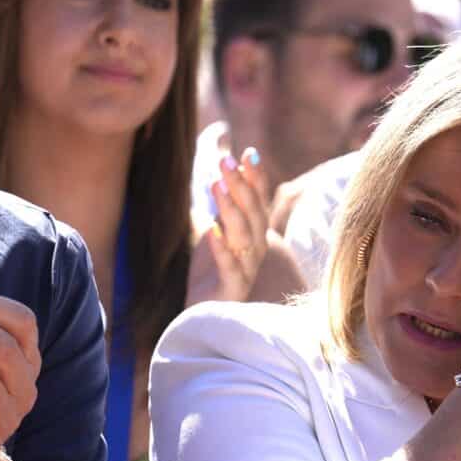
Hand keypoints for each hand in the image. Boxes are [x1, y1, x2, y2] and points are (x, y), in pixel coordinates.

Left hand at [188, 147, 272, 303]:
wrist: (201, 310)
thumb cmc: (211, 267)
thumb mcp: (217, 221)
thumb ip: (223, 192)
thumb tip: (223, 150)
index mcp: (255, 235)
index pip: (260, 202)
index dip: (256, 178)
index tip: (248, 152)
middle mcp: (256, 251)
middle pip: (254, 216)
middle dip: (241, 188)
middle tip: (225, 163)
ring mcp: (247, 271)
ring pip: (245, 239)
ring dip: (233, 212)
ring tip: (217, 187)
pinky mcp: (232, 291)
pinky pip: (230, 268)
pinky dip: (222, 249)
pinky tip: (212, 230)